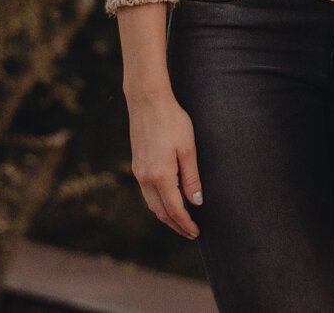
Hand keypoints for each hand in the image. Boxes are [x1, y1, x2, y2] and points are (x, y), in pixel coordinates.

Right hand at [126, 85, 202, 239]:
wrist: (147, 101)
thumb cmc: (172, 121)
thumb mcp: (188, 148)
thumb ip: (191, 178)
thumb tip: (196, 203)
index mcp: (160, 176)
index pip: (175, 209)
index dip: (186, 223)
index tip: (196, 232)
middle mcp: (146, 178)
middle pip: (161, 212)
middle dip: (176, 224)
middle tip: (190, 232)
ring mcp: (139, 172)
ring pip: (152, 204)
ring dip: (166, 216)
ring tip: (180, 221)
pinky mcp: (137, 164)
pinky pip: (146, 193)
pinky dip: (157, 203)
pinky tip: (167, 201)